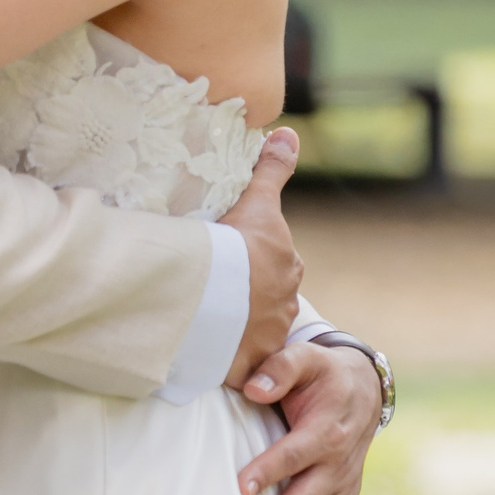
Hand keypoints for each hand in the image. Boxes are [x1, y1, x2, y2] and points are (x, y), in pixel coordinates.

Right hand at [218, 128, 301, 388]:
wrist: (213, 295)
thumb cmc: (231, 244)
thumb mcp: (254, 201)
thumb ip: (272, 169)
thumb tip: (289, 132)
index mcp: (285, 261)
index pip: (275, 259)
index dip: (253, 257)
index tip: (231, 259)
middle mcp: (285, 298)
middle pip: (269, 294)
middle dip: (249, 292)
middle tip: (214, 286)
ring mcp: (268, 333)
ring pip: (255, 327)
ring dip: (237, 324)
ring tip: (205, 317)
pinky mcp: (250, 362)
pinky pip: (240, 360)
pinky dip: (226, 356)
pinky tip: (205, 348)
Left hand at [237, 341, 382, 494]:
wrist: (364, 385)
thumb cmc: (324, 373)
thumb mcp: (305, 358)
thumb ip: (280, 369)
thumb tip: (252, 387)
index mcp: (324, 430)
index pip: (291, 454)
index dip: (266, 471)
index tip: (241, 489)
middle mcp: (337, 463)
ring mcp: (344, 484)